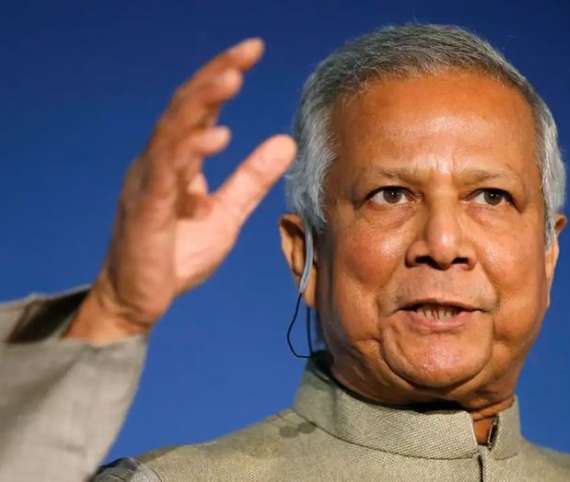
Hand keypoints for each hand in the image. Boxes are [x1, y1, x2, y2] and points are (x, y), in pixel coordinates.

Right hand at [66, 38, 296, 343]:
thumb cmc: (176, 255)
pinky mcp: (144, 212)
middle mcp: (157, 163)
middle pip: (184, 107)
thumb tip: (287, 141)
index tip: (252, 50)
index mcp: (176, 160)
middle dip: (215, 76)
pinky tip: (217, 137)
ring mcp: (147, 184)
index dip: (222, 76)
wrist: (138, 301)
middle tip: (248, 51)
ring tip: (233, 79)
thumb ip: (252, 178)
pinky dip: (190, 153)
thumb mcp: (226, 212)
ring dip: (202, 103)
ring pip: (172, 131)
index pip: (199, 108)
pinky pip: (164, 175)